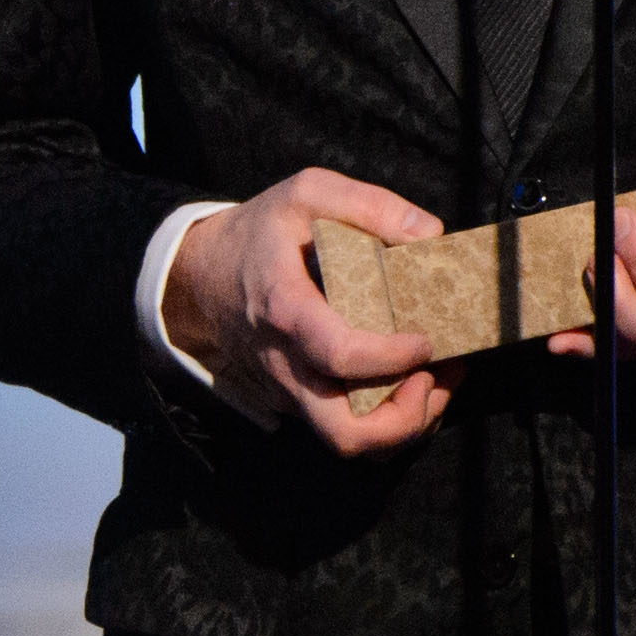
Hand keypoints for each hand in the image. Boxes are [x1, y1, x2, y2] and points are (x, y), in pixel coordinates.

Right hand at [161, 171, 455, 454]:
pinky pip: (344, 426)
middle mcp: (286, 364)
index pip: (340, 355)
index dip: (392, 358)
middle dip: (405, 420)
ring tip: (435, 381)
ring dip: (404, 424)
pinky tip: (410, 379)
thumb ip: (369, 206)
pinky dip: (387, 416)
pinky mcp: (296, 400)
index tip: (427, 340)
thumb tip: (430, 234)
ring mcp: (290, 390)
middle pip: (345, 434)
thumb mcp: (306, 194)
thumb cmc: (260, 234)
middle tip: (434, 378)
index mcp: (287, 310)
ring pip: (349, 441)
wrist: (201, 275)